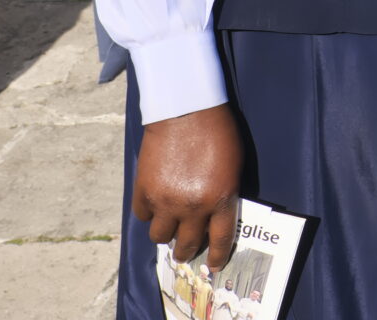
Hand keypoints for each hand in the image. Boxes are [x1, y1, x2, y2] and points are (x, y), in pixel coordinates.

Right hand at [133, 104, 243, 269]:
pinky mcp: (144, 190)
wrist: (185, 110)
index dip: (217, 256)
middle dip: (187, 250)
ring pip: (161, 237)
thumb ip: (225, 194)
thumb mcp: (233, 166)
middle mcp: (193, 206)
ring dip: (166, 234)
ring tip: (169, 226)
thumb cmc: (218, 132)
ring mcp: (166, 201)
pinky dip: (149, 213)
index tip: (213, 264)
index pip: (220, 240)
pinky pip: (143, 216)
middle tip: (185, 249)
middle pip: (187, 244)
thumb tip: (215, 216)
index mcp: (220, 199)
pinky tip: (154, 204)